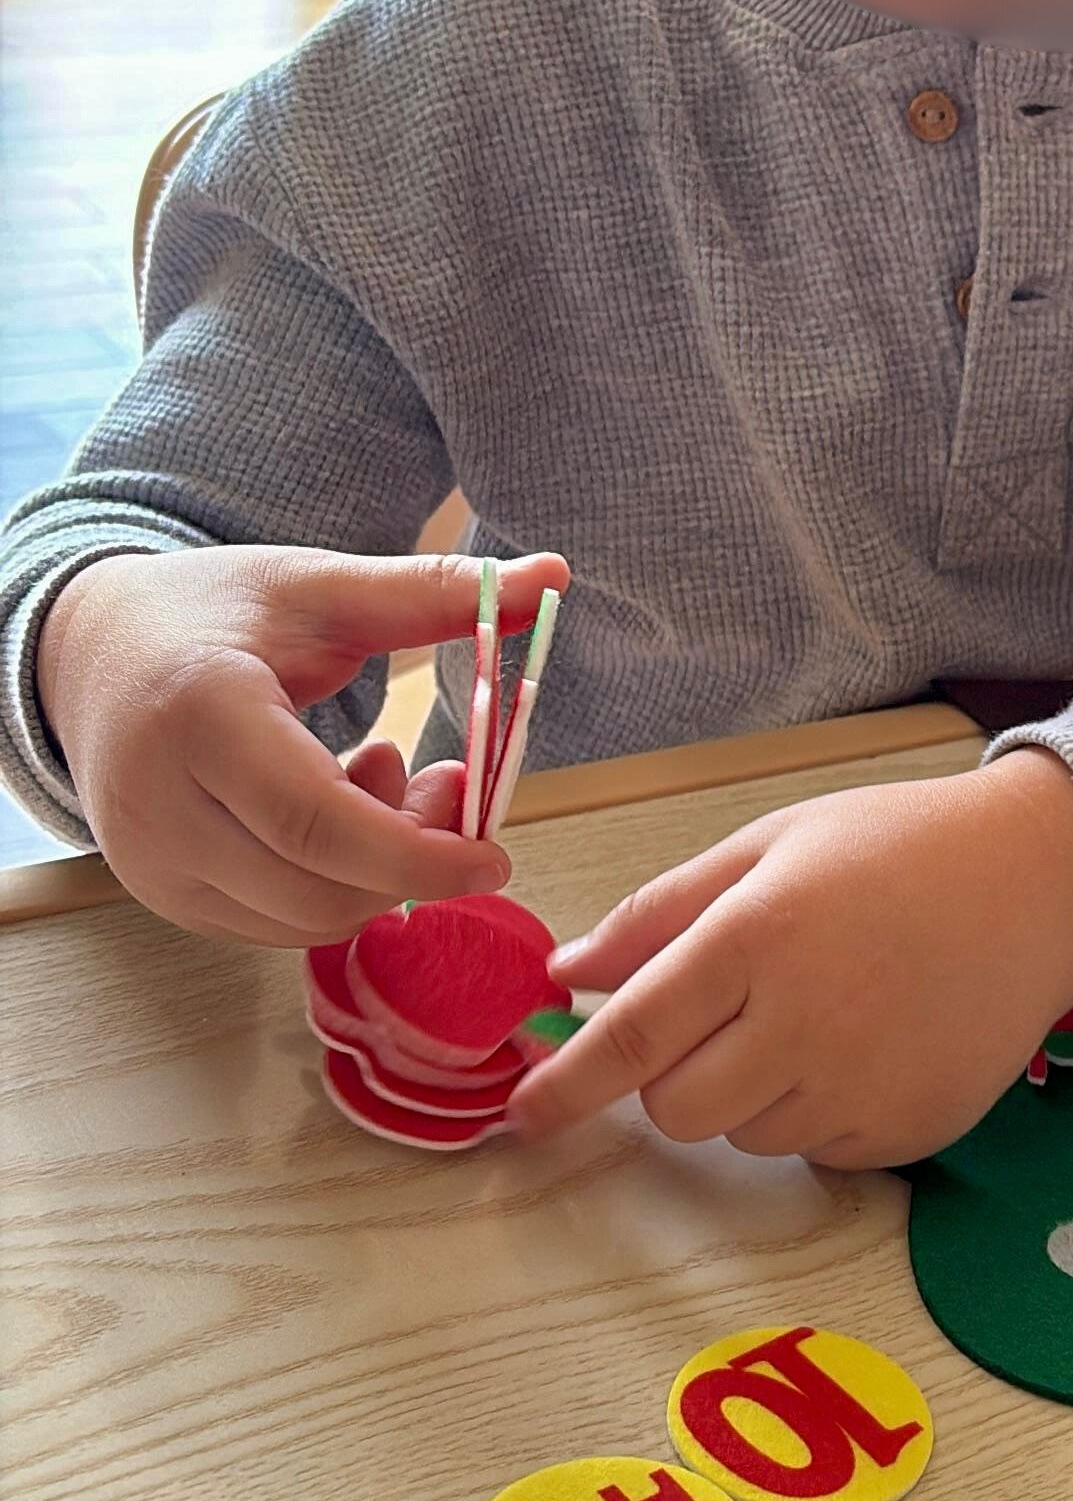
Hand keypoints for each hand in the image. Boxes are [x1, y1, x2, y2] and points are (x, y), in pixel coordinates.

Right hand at [36, 542, 566, 945]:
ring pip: (304, 921)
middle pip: (318, 889)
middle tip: (450, 784)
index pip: (317, 823)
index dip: (418, 856)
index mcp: (200, 714)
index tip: (493, 855)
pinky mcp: (163, 897)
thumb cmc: (212, 615)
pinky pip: (276, 926)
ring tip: (380, 775)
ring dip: (375, 872)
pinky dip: (331, 886)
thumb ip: (431, 593)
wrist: (91, 653)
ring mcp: (154, 862)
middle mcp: (161, 803)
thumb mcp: (319, 589)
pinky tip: (331, 810)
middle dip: (412, 860)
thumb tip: (553, 574)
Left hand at [509, 750, 1072, 1167]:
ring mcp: (863, 1088)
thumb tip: (568, 976)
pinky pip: (819, 1153)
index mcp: (757, 938)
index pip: (633, 1037)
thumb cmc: (896, 849)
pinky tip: (864, 1045)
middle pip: (679, 1111)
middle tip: (721, 1018)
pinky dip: (817, 1114)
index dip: (567, 1086)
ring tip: (816, 1014)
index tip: (522, 1114)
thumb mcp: (769, 846)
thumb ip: (660, 915)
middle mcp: (806, 1024)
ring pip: (747, 1136)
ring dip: (750, 1094)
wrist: (1043, 883)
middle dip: (672, 1079)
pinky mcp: (910, 1132)